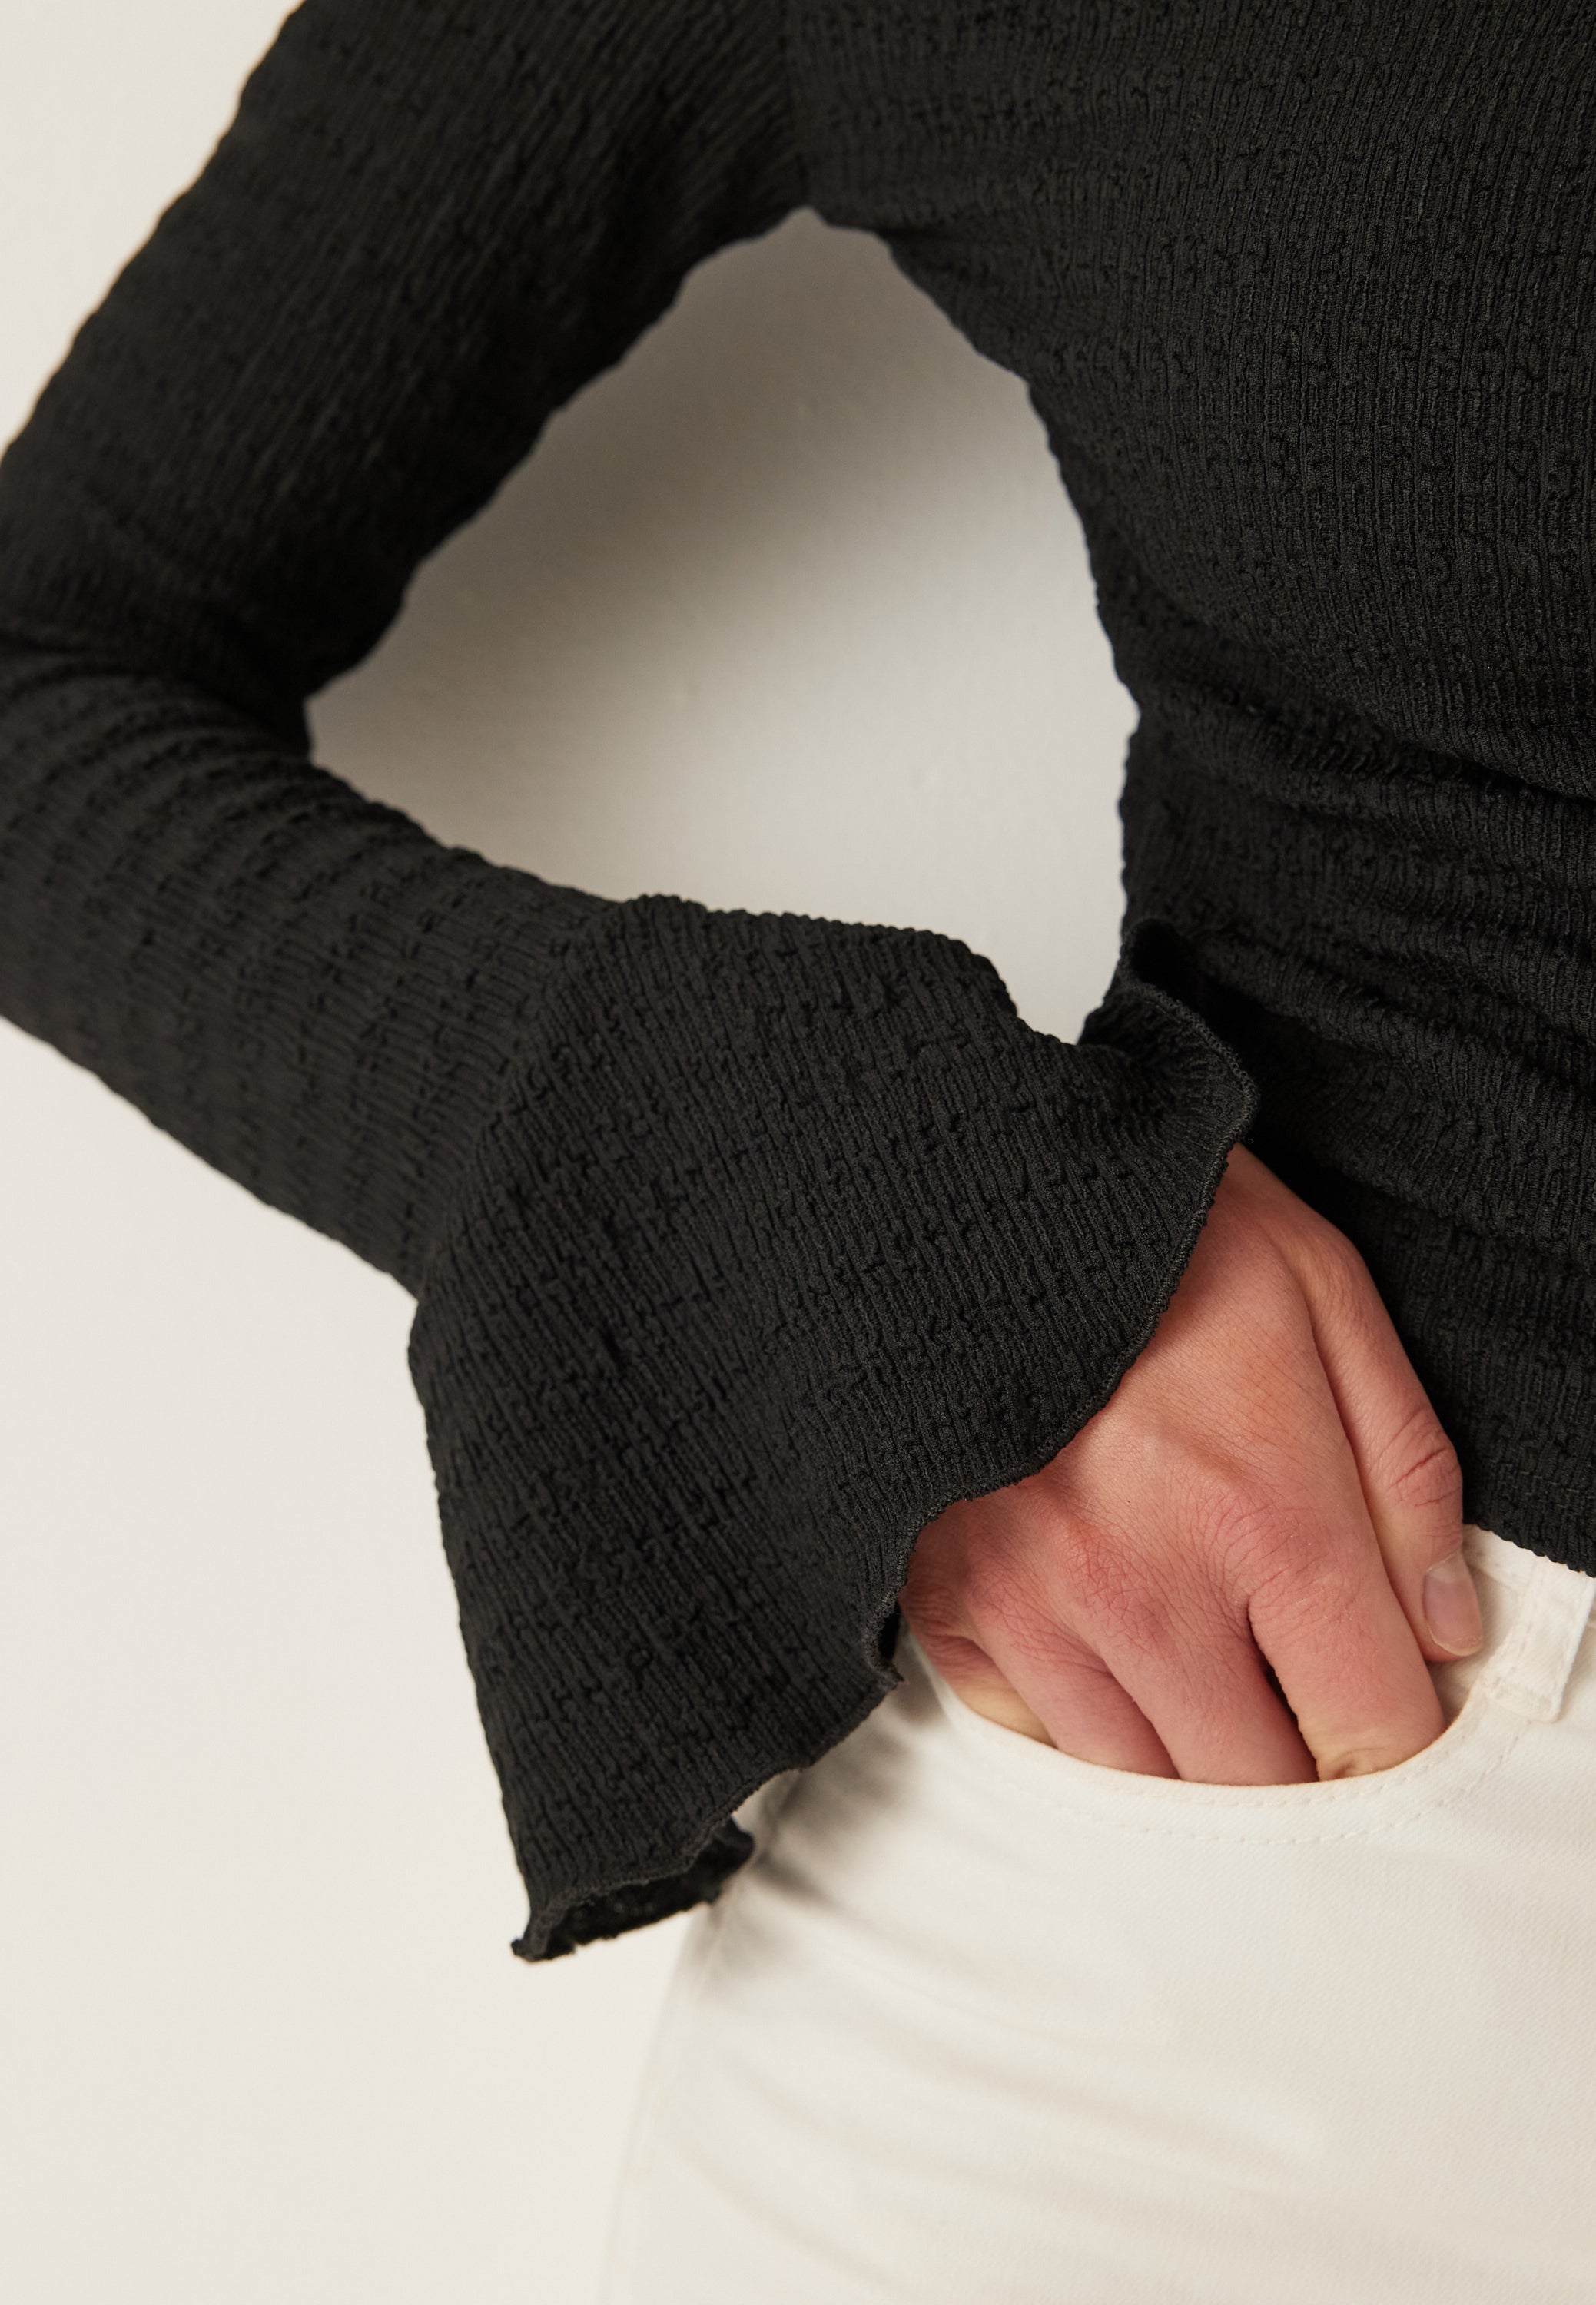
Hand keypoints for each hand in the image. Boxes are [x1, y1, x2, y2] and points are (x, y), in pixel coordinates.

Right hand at [900, 1144, 1482, 1782]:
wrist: (963, 1178)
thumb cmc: (1152, 1228)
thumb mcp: (1323, 1297)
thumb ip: (1406, 1472)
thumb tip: (1448, 1630)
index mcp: (1264, 1513)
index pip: (1373, 1731)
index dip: (1401, 1743)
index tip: (1390, 1712)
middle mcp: (1143, 1587)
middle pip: (1259, 1789)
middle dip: (1301, 1766)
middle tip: (1299, 1696)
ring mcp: (1032, 1606)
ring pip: (1143, 1783)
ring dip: (1190, 1750)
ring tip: (1204, 1664)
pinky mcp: (949, 1605)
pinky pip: (1032, 1736)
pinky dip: (1079, 1715)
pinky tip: (1103, 1636)